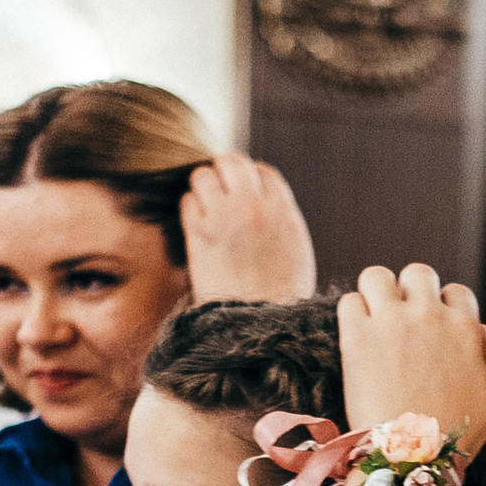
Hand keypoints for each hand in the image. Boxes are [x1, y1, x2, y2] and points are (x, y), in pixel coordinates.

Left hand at [182, 154, 316, 304]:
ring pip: (203, 176)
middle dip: (226, 171)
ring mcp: (223, 217)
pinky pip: (187, 202)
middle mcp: (252, 206)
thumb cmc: (282, 294)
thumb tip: (266, 200)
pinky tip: (199, 223)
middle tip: (223, 188)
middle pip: (232, 162)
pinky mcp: (198, 234)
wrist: (261, 323)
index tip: (247, 191)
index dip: (253, 179)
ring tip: (209, 206)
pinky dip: (191, 208)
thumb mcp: (297, 248)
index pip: (263, 171)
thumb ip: (281, 217)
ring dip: (205, 188)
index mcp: (281, 210)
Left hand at [337, 265, 485, 456]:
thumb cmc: (457, 431)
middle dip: (411, 291)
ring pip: (377, 276)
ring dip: (377, 293)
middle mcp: (429, 315)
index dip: (444, 309)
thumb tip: (480, 329)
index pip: (455, 292)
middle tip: (403, 319)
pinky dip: (353, 313)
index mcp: (465, 326)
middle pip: (417, 273)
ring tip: (376, 319)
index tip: (435, 331)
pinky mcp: (357, 337)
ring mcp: (391, 322)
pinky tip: (359, 337)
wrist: (413, 456)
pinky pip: (349, 301)